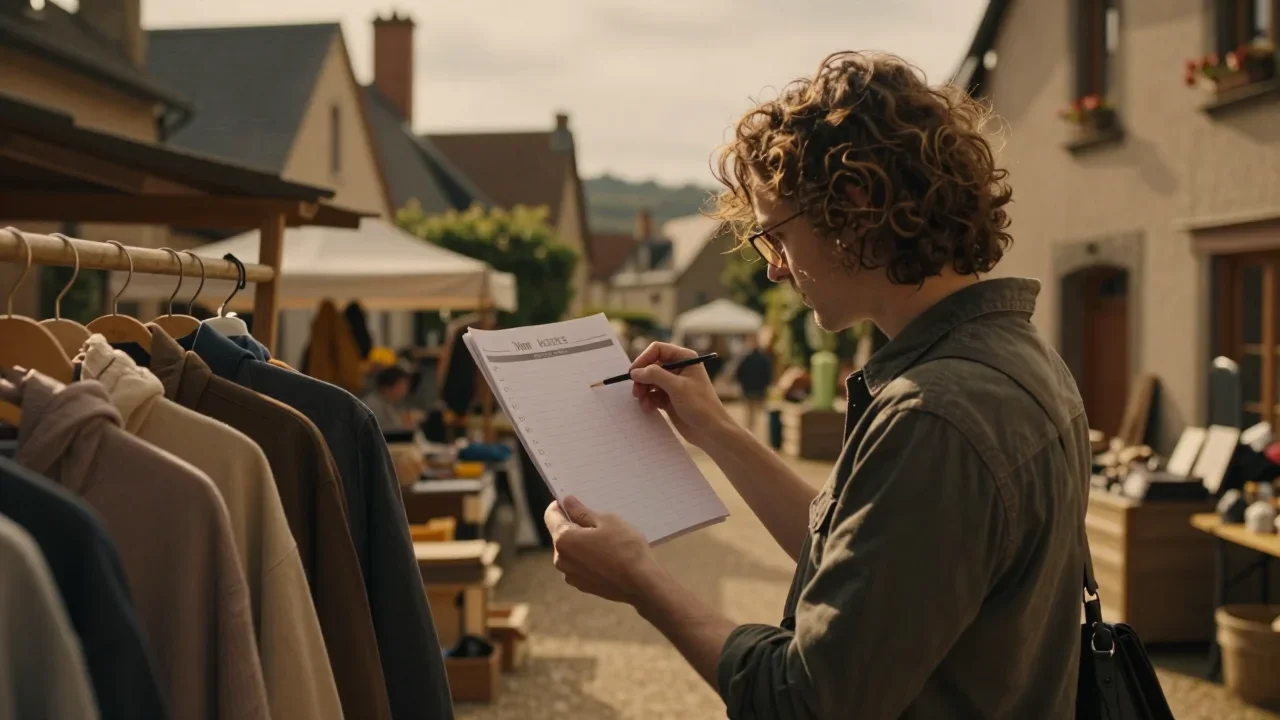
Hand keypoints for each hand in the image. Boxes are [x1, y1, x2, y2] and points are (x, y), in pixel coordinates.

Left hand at [544, 497, 660, 604]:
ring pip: (570, 550)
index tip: (573, 502)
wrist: (641, 584)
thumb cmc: (625, 548)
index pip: (550, 515)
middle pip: (560, 533)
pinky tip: (606, 556)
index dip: (560, 505)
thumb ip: (582, 511)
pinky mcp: (581, 585)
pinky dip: (587, 558)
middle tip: (597, 522)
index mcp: (563, 539)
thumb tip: (567, 502)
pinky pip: (579, 564)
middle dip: (574, 525)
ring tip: (605, 541)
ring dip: (581, 543)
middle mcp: (561, 559)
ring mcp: (570, 574)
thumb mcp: (607, 521)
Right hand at [629, 342, 731, 447]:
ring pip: (649, 381)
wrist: (710, 431)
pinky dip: (647, 401)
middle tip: (636, 392)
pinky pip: (652, 395)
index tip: (634, 373)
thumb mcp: (677, 387)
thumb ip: (655, 375)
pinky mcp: (669, 398)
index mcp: (685, 358)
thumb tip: (635, 371)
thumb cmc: (700, 405)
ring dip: (643, 392)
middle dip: (642, 379)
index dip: (644, 359)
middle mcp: (678, 368)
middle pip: (651, 366)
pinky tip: (649, 409)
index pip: (658, 350)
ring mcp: (673, 384)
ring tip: (643, 404)